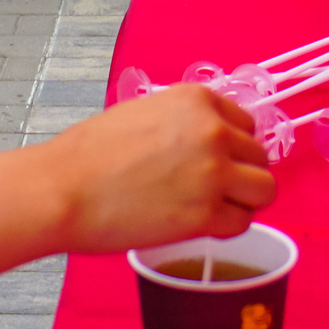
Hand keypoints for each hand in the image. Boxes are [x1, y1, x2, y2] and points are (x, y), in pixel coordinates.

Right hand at [44, 84, 273, 254]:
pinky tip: (199, 225)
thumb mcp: (145, 112)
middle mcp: (213, 132)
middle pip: (260, 157)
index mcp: (197, 101)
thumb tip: (209, 140)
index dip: (234, 146)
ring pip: (264, 190)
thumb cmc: (91, 154)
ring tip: (213, 208)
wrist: (64, 189)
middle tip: (211, 189)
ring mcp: (214, 173)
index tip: (219, 161)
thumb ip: (184, 122)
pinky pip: (242, 223)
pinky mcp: (206, 215)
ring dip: (243, 201)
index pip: (247, 123)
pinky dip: (226, 227)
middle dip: (240, 174)